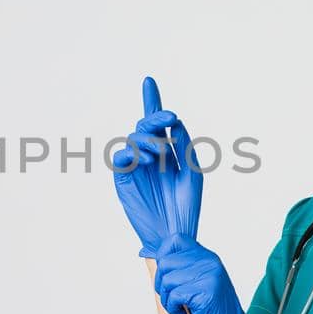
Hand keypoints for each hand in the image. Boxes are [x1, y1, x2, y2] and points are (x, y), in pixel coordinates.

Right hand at [111, 77, 203, 256]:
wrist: (175, 233)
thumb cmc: (186, 205)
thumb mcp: (192, 170)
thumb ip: (184, 145)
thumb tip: (173, 122)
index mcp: (166, 153)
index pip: (157, 124)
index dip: (152, 101)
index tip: (149, 80)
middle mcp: (149, 156)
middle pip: (145, 126)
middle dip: (155, 118)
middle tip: (169, 118)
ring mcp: (135, 166)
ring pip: (134, 138)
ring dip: (149, 140)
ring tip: (161, 154)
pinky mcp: (123, 179)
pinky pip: (120, 157)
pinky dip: (132, 153)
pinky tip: (146, 161)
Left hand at [153, 234, 267, 313]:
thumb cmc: (211, 309)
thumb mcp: (198, 282)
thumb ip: (184, 267)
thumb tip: (155, 258)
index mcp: (206, 256)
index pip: (175, 239)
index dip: (162, 255)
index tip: (165, 276)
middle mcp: (209, 261)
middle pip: (165, 262)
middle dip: (160, 284)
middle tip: (170, 299)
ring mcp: (210, 274)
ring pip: (168, 280)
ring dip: (167, 300)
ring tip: (178, 309)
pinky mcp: (208, 291)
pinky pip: (175, 295)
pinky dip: (173, 309)